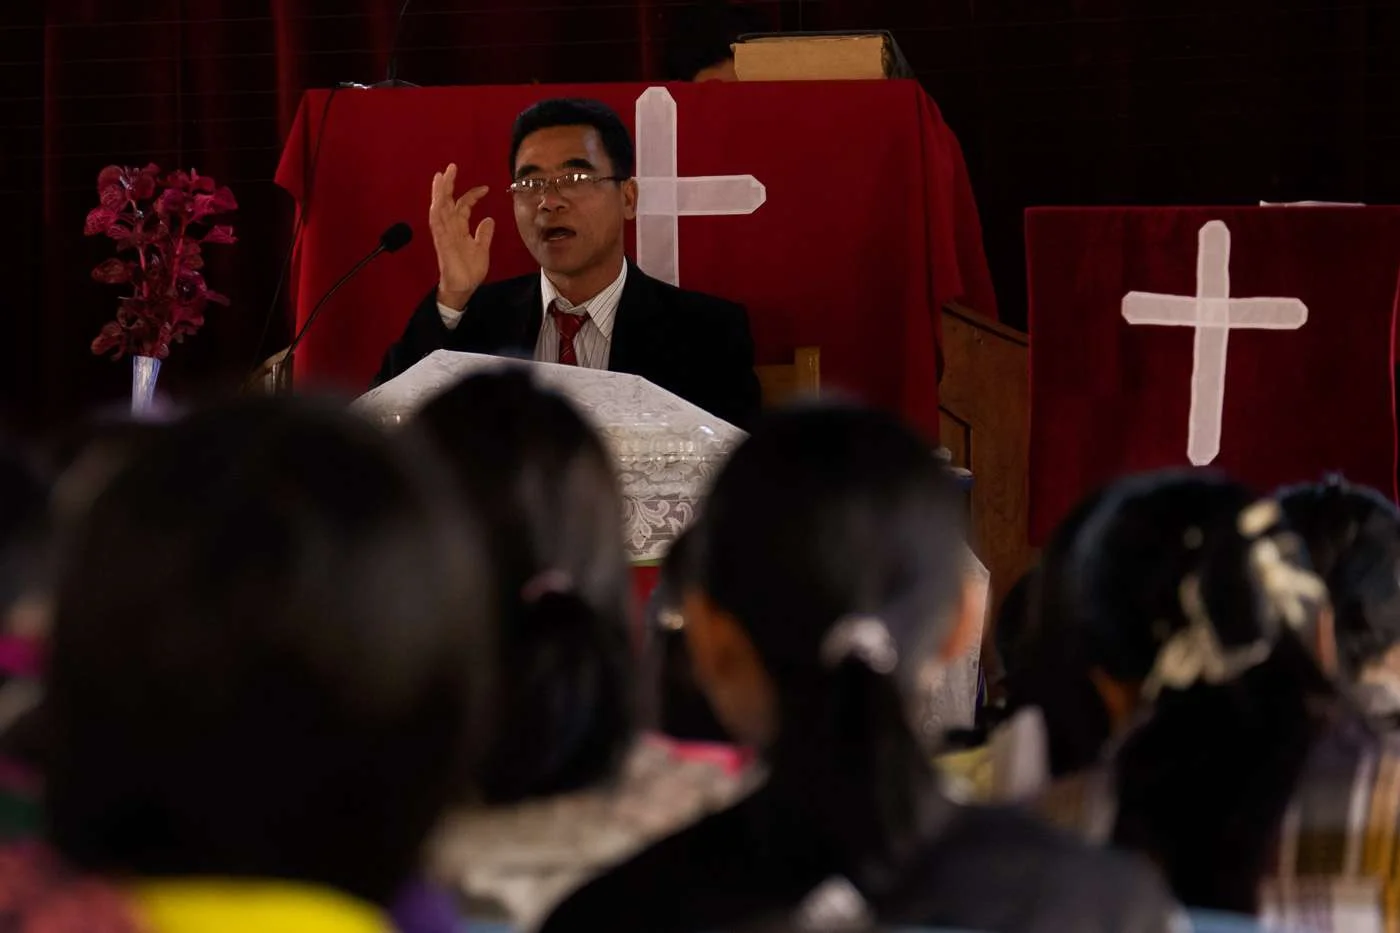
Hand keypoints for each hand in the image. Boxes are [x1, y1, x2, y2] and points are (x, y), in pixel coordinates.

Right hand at [428, 163, 495, 309]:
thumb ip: (484, 234)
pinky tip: (437, 201)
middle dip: (447, 185)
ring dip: (439, 193)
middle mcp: (450, 229)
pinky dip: (436, 212)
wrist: (463, 288)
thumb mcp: (481, 249)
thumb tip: (489, 219)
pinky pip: (436, 225)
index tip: (486, 188)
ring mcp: (444, 235)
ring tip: (440, 176)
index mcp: (459, 229)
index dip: (472, 196)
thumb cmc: (469, 271)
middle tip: (451, 167)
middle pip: (446, 202)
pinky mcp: (441, 243)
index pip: (463, 206)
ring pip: (438, 209)